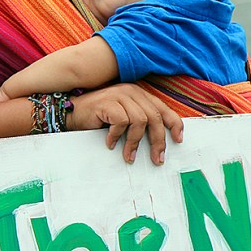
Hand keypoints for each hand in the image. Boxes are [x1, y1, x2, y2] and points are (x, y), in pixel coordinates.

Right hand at [68, 84, 183, 164]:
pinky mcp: (108, 102)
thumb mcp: (124, 118)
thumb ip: (140, 122)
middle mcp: (132, 92)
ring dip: (134, 142)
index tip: (178, 140)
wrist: (72, 112)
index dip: (174, 124)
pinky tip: (110, 143)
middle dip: (158, 141)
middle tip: (156, 158)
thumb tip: (159, 142)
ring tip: (128, 155)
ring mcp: (120, 95)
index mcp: (140, 95)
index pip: (163, 108)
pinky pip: (122, 122)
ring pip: (140, 120)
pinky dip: (117, 136)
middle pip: (155, 117)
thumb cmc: (99, 118)